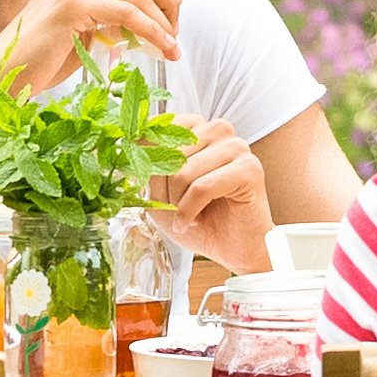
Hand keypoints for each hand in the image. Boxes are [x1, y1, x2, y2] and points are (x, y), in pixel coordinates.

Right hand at [0, 0, 189, 94]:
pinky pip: (129, 11)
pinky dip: (153, 31)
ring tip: (172, 48)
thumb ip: (110, 17)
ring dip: (166, 22)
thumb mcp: (83, 30)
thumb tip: (150, 22)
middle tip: (176, 30)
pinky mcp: (73, 4)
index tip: (170, 18)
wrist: (1, 75)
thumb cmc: (40, 60)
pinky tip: (162, 47)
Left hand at [161, 123, 272, 275]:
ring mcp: (236, 146)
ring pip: (184, 171)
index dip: (146, 167)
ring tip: (188, 216)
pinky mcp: (249, 168)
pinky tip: (193, 221)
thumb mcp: (160, 192)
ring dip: (177, 203)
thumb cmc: (198, 218)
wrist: (231, 249)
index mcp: (197, 127)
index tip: (150, 190)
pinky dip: (190, 210)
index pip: (156, 132)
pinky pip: (202, 187)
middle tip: (175, 210)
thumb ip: (146, 169)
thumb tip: (127, 153)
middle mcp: (218, 130)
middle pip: (168, 154)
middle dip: (164, 191)